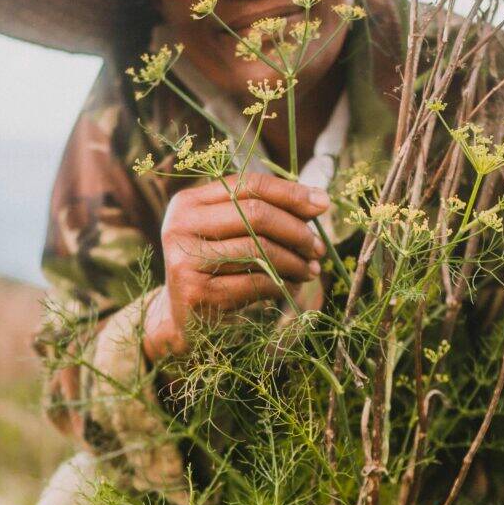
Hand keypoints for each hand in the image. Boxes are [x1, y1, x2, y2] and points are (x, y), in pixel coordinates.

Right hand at [142, 172, 329, 361]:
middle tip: (319, 248)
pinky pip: (254, 282)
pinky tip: (294, 287)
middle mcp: (180, 226)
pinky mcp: (196, 292)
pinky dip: (282, 284)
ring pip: (258, 249)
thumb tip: (317, 201)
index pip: (247, 185)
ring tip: (311, 270)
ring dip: (294, 261)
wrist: (183, 319)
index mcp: (188, 202)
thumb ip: (262, 214)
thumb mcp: (231, 235)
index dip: (289, 192)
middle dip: (296, 230)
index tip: (323, 204)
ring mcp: (185, 259)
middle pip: (255, 214)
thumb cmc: (216, 270)